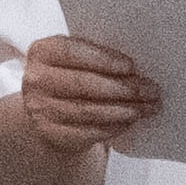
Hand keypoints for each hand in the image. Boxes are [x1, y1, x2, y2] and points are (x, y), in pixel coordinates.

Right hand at [11, 31, 156, 156]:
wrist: (49, 109)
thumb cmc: (71, 77)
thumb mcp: (76, 59)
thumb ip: (97, 57)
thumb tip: (137, 68)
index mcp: (42, 51)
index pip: (72, 52)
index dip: (103, 60)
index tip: (130, 66)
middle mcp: (35, 80)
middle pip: (83, 84)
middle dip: (122, 88)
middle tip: (149, 90)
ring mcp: (40, 109)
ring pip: (87, 111)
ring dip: (123, 110)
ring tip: (145, 107)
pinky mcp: (50, 133)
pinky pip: (86, 131)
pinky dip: (113, 127)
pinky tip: (129, 121)